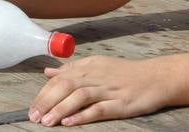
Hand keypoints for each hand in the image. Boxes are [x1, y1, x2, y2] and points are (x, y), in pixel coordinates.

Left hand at [29, 56, 168, 125]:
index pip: (60, 78)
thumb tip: (48, 72)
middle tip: (33, 116)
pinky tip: (70, 122)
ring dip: (60, 109)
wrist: (156, 77)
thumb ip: (72, 69)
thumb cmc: (125, 73)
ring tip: (46, 121)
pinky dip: (82, 115)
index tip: (32, 106)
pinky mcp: (120, 104)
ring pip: (79, 96)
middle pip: (65, 86)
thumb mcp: (97, 66)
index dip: (44, 92)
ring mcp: (108, 90)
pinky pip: (99, 109)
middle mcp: (96, 77)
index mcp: (88, 67)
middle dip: (47, 101)